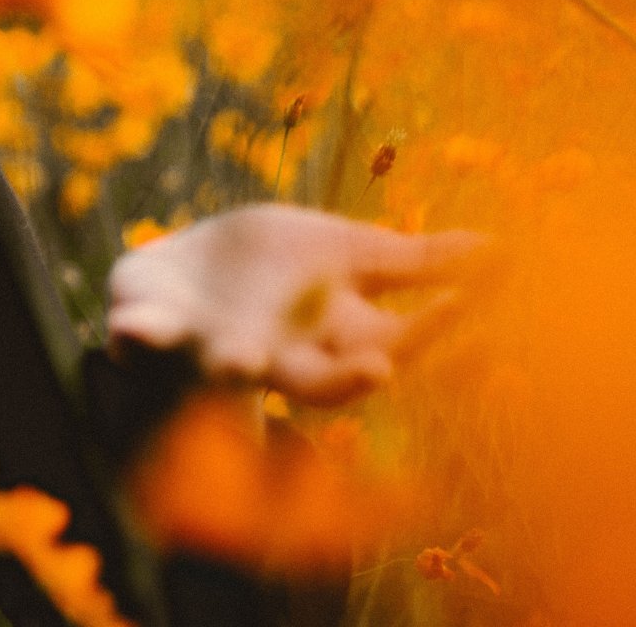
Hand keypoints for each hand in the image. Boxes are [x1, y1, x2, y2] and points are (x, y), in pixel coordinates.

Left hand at [107, 204, 483, 405]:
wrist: (183, 266)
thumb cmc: (274, 268)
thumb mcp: (347, 253)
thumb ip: (416, 261)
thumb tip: (508, 251)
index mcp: (331, 339)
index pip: (394, 348)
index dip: (433, 334)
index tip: (467, 308)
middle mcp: (278, 357)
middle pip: (320, 384)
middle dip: (347, 381)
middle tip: (379, 371)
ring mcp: (210, 348)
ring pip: (225, 372)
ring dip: (233, 367)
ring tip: (241, 361)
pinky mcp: (152, 329)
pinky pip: (141, 339)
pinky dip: (137, 336)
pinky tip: (127, 330)